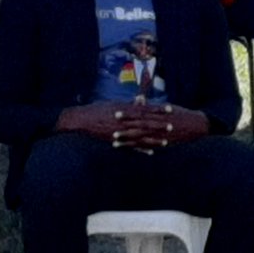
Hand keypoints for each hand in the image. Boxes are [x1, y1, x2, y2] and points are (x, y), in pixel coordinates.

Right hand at [56, 100, 208, 149]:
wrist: (81, 120)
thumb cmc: (97, 109)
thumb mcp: (115, 104)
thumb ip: (129, 104)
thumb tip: (141, 100)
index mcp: (125, 110)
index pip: (145, 109)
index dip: (158, 109)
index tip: (170, 109)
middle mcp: (125, 121)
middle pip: (145, 123)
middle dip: (159, 125)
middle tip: (173, 126)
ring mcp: (121, 131)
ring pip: (140, 136)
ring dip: (153, 139)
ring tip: (166, 142)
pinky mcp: (115, 140)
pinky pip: (130, 146)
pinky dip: (141, 149)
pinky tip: (151, 152)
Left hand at [117, 102, 209, 148]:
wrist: (196, 124)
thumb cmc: (181, 114)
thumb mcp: (167, 107)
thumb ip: (152, 105)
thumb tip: (140, 99)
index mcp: (158, 113)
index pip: (141, 112)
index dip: (128, 114)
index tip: (116, 113)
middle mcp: (158, 123)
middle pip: (139, 125)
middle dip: (125, 127)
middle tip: (112, 129)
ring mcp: (160, 133)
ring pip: (141, 136)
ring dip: (127, 139)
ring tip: (115, 141)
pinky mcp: (163, 141)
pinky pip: (148, 145)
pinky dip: (138, 147)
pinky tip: (128, 148)